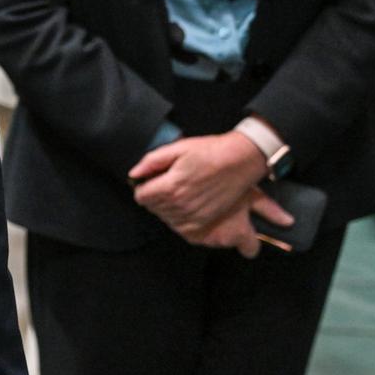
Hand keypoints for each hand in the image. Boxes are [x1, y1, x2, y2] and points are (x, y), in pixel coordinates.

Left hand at [129, 132, 268, 232]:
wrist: (241, 161)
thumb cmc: (211, 152)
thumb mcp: (178, 148)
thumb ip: (151, 161)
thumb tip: (134, 174)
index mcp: (171, 186)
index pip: (141, 196)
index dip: (143, 187)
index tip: (150, 180)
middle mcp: (180, 205)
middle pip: (152, 207)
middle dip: (154, 195)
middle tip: (167, 182)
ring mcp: (193, 215)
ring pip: (164, 217)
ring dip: (165, 206)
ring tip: (178, 191)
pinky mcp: (203, 221)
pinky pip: (180, 226)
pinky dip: (178, 217)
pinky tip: (184, 203)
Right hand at [177, 186, 293, 256]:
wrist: (191, 174)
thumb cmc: (226, 181)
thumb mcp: (250, 192)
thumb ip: (268, 210)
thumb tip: (288, 222)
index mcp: (237, 233)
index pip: (250, 249)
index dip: (250, 241)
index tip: (249, 234)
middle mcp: (217, 239)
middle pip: (227, 241)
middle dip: (226, 229)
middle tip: (225, 208)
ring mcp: (197, 236)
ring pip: (207, 235)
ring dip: (208, 225)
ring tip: (208, 204)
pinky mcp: (181, 229)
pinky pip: (189, 229)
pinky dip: (191, 220)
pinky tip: (192, 204)